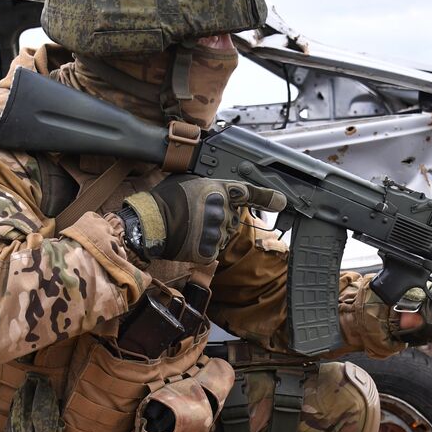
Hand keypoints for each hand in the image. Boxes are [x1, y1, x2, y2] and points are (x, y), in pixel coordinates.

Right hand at [119, 176, 285, 263]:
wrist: (149, 225)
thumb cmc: (165, 200)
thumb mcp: (188, 180)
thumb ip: (211, 186)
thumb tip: (222, 189)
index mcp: (218, 190)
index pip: (248, 193)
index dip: (267, 197)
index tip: (282, 201)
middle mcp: (222, 210)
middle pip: (232, 218)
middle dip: (220, 218)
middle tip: (196, 216)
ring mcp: (217, 232)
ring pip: (223, 235)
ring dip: (211, 233)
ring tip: (190, 228)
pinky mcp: (211, 250)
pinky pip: (214, 250)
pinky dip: (204, 248)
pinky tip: (190, 240)